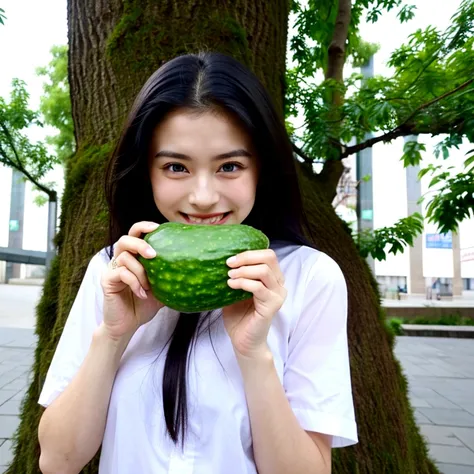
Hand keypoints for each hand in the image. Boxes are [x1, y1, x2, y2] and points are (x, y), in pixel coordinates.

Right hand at [100, 221, 163, 341]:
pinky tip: (142, 294)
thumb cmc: (145, 304)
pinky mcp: (107, 280)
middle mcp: (121, 260)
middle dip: (140, 244)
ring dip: (140, 270)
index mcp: (133, 257)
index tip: (157, 227)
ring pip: (124, 257)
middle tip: (153, 254)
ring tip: (149, 285)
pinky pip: (121, 273)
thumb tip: (195, 265)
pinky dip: (134, 282)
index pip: (134, 234)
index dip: (143, 226)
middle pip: (125, 239)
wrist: (128, 325)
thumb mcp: (162, 288)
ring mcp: (112, 269)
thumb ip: (170, 275)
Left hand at [222, 249, 286, 359]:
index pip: (267, 255)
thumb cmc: (239, 315)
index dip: (249, 253)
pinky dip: (243, 283)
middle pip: (269, 258)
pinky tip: (231, 285)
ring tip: (229, 277)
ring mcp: (278, 295)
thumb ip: (235, 275)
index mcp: (272, 278)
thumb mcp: (235, 289)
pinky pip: (258, 287)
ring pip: (264, 271)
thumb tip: (222, 259)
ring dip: (244, 271)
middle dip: (247, 257)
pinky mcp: (273, 306)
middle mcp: (279, 284)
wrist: (243, 340)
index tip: (230, 259)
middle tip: (229, 264)